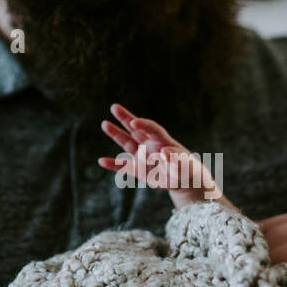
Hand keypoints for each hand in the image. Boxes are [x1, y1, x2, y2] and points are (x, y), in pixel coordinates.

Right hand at [97, 103, 219, 205]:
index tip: (134, 121)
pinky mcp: (138, 169)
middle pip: (136, 129)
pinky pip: (123, 166)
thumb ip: (176, 159)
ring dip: (116, 134)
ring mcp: (142, 156)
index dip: (143, 124)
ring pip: (127, 143)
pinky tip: (101, 161)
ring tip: (105, 123)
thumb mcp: (184, 165)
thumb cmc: (186, 169)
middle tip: (114, 107)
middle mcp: (150, 145)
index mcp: (163, 141)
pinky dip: (113, 164)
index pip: (152, 129)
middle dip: (125, 118)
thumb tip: (165, 152)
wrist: (183, 180)